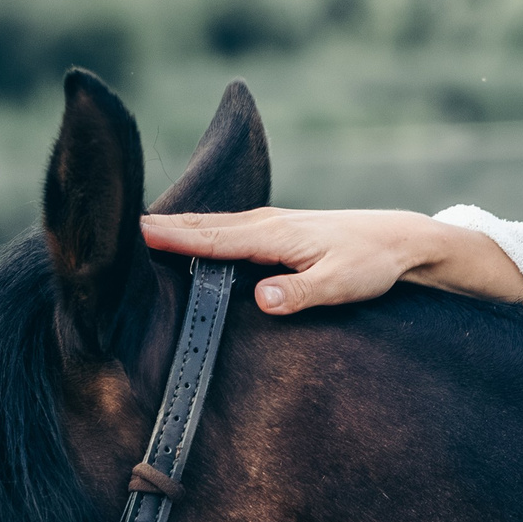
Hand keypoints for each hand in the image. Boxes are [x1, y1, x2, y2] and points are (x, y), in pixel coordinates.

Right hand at [141, 207, 441, 314]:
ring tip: (143, 229)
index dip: (176, 238)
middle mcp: (268, 222)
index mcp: (275, 235)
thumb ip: (300, 293)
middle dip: (166, 226)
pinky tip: (192, 236)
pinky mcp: (279, 230)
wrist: (400, 240)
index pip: (215, 238)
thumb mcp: (340, 284)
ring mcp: (273, 223)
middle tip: (122, 228)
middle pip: (206, 224)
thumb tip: (259, 299)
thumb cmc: (371, 264)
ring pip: (216, 223)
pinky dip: (203, 229)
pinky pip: (230, 228)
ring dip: (181, 224)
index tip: (138, 234)